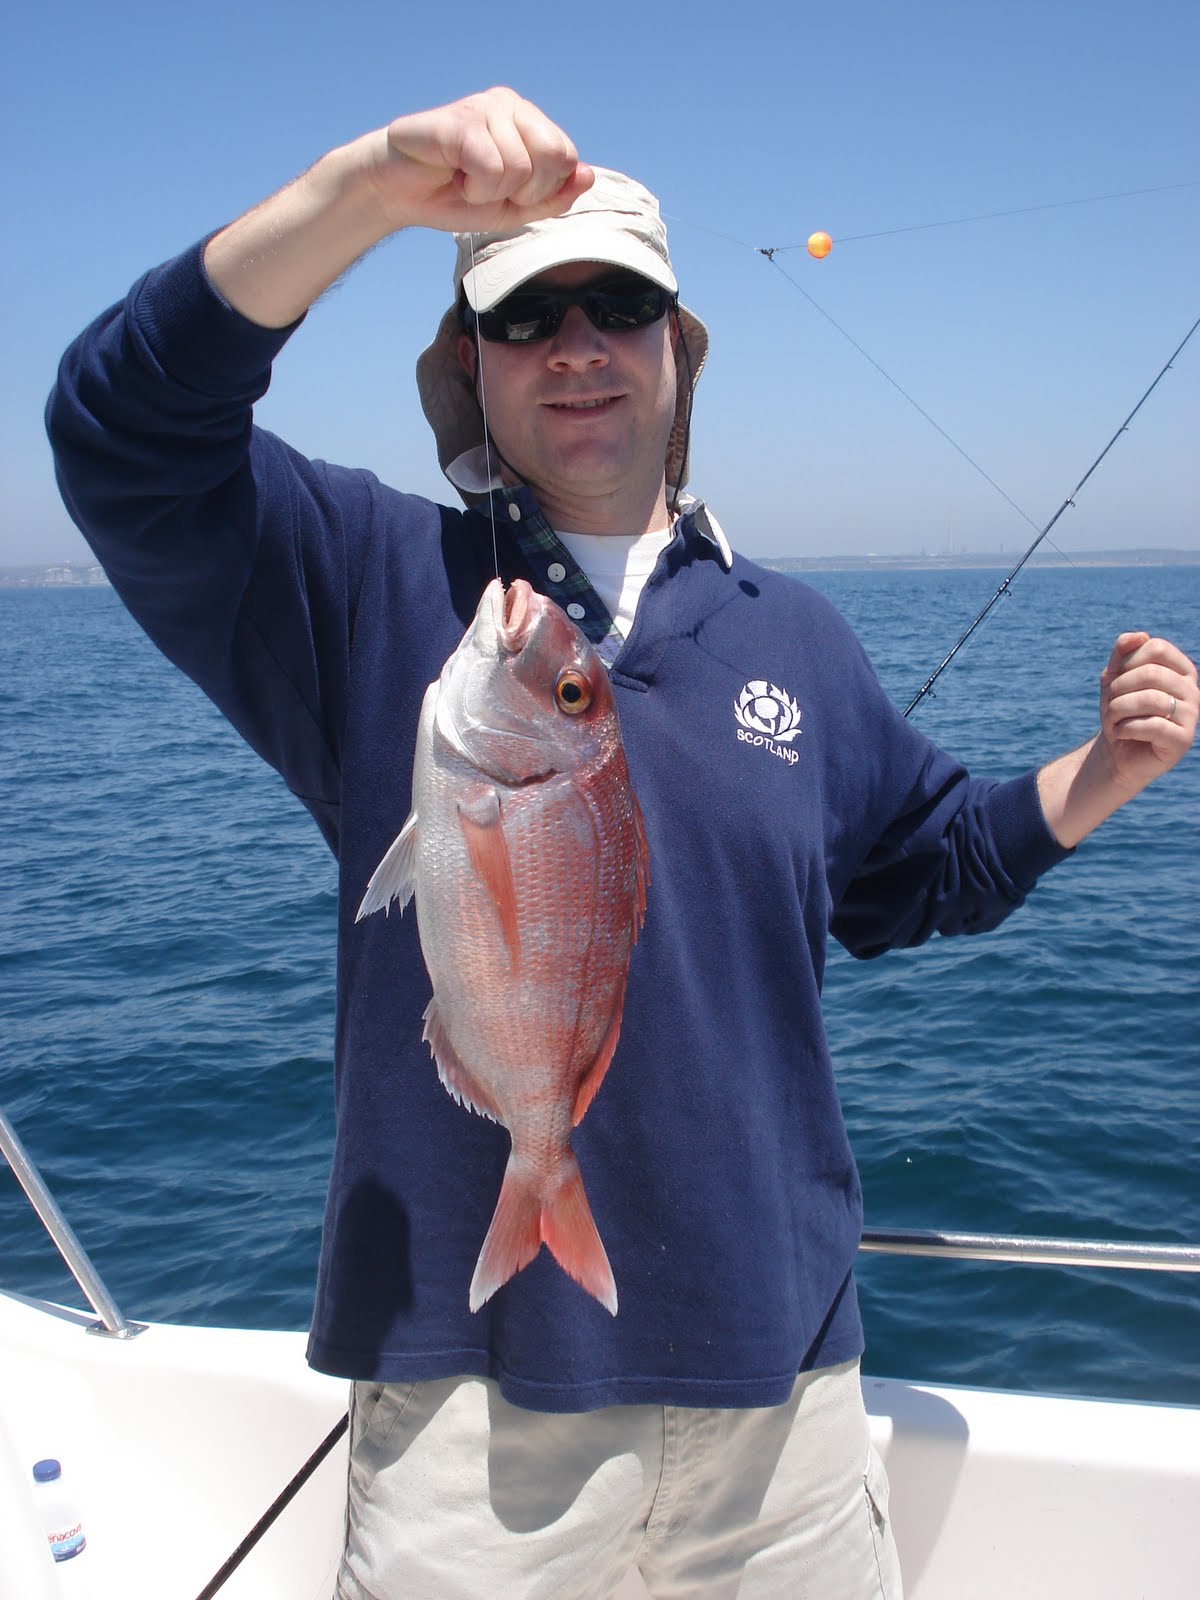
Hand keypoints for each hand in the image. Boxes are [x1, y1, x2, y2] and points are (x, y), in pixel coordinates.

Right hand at [370, 88, 593, 233]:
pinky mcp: (463, 121)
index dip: (542, 190)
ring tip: (466, 180)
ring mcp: (487, 109)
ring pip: (522, 168)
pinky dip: (475, 188)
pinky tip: (455, 175)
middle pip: (555, 157)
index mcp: (529, 122)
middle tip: (488, 187)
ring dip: (490, 192)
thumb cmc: (455, 196)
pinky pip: (493, 167)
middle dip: (524, 190)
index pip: (568, 158)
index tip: (508, 192)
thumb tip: (588, 176)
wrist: (399, 194)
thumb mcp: (514, 208)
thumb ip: (553, 197)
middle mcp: (511, 106)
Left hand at [1096, 630, 1197, 791]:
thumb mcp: (1114, 677)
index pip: (1157, 648)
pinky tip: (1120, 733)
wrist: (1118, 751)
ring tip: (1113, 720)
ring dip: (1118, 710)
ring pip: (1150, 699)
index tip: (1116, 680)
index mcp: (1181, 670)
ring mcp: (1192, 715)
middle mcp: (1193, 690)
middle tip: (1110, 705)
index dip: (1127, 662)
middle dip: (1119, 689)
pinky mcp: (1183, 740)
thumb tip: (1140, 635)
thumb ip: (1123, 652)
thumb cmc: (1120, 710)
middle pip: (1151, 673)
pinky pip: (1152, 725)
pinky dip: (1125, 728)